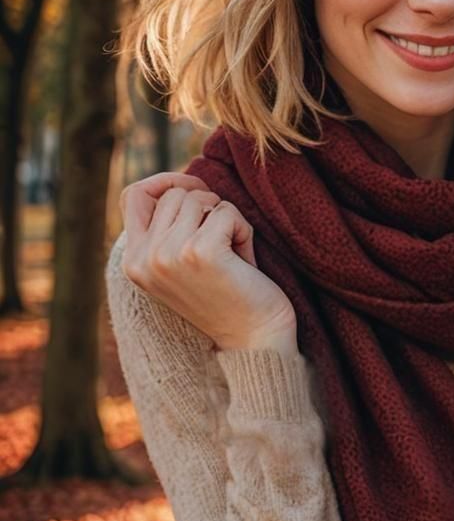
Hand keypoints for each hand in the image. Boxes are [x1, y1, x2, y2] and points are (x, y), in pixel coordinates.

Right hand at [120, 171, 298, 351]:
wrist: (254, 338)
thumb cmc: (227, 294)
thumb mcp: (183, 261)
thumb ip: (169, 228)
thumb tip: (178, 182)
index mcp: (134, 262)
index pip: (132, 195)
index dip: (164, 182)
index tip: (195, 189)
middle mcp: (144, 259)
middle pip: (173, 194)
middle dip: (206, 206)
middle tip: (223, 240)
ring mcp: (168, 255)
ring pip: (199, 198)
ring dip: (225, 218)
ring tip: (232, 253)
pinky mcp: (199, 252)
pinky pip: (226, 211)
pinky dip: (243, 229)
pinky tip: (244, 260)